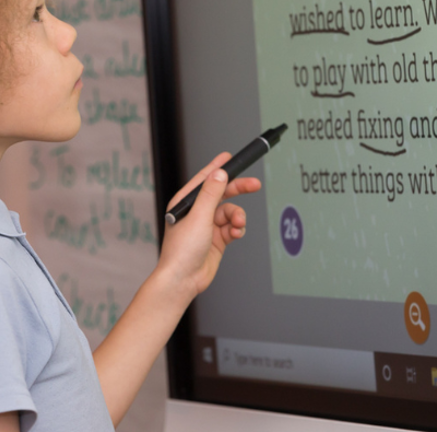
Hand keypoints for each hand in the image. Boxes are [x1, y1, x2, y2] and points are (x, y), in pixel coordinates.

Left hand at [157, 152, 260, 299]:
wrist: (183, 279)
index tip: (229, 157)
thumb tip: (219, 173)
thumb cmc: (181, 251)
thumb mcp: (199, 216)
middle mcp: (197, 212)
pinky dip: (237, 230)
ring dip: (238, 217)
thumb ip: (211, 193)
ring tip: (238, 225)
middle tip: (254, 184)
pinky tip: (235, 234)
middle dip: (238, 190)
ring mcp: (207, 226)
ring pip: (230, 212)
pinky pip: (232, 227)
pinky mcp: (217, 239)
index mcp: (186, 202)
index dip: (218, 167)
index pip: (205, 179)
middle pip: (222, 193)